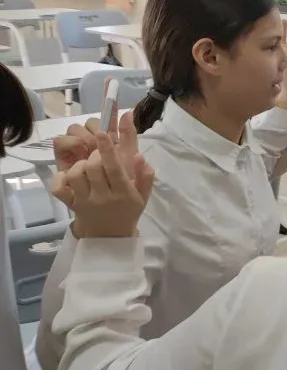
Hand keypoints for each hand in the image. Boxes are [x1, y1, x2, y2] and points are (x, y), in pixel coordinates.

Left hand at [50, 112, 154, 238]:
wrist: (110, 236)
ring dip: (81, 165)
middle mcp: (103, 198)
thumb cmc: (128, 211)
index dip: (107, 150)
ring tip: (88, 167)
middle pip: (93, 168)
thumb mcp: (143, 195)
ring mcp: (85, 202)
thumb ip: (145, 176)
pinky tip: (69, 176)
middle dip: (96, 156)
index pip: (114, 169)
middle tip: (100, 156)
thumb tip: (139, 156)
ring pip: (75, 174)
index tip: (102, 133)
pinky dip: (61, 178)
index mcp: (123, 194)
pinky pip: (59, 188)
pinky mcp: (71, 205)